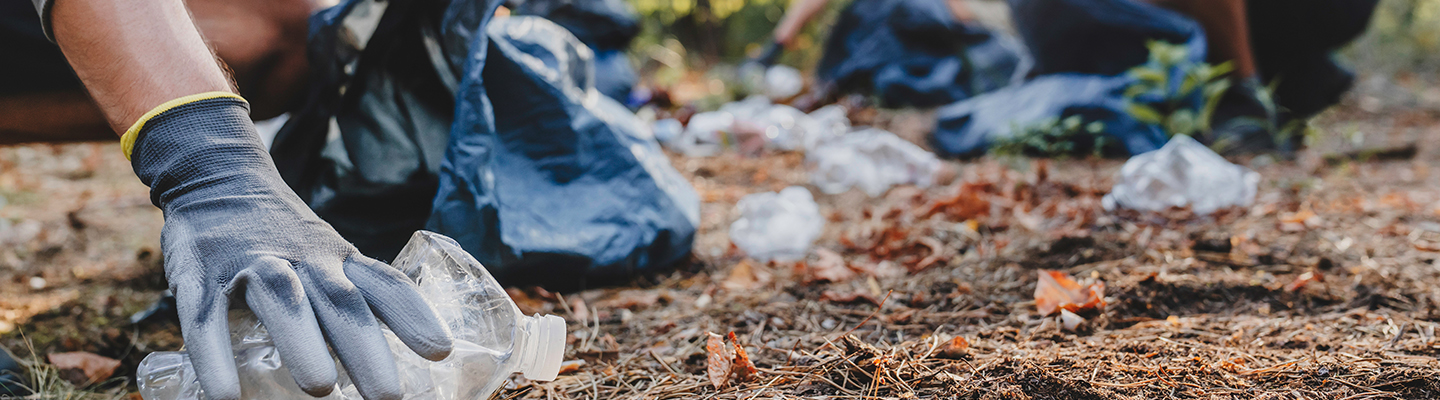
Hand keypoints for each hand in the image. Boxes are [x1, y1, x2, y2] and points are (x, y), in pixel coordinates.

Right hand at [129, 94, 452, 399]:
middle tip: (389, 396)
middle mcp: (303, 259)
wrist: (215, 174)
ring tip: (321, 390)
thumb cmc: (280, 233)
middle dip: (366, 348)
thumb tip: (392, 357)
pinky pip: (207, 317)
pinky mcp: (201, 274)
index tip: (440, 351)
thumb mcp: (326, 255)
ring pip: (284, 300)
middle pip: (341, 300)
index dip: (414, 315)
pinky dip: (215, 356)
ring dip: (304, 343)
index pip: (384, 283)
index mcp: (338, 258)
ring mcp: (252, 264)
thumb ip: (352, 298)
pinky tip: (225, 396)